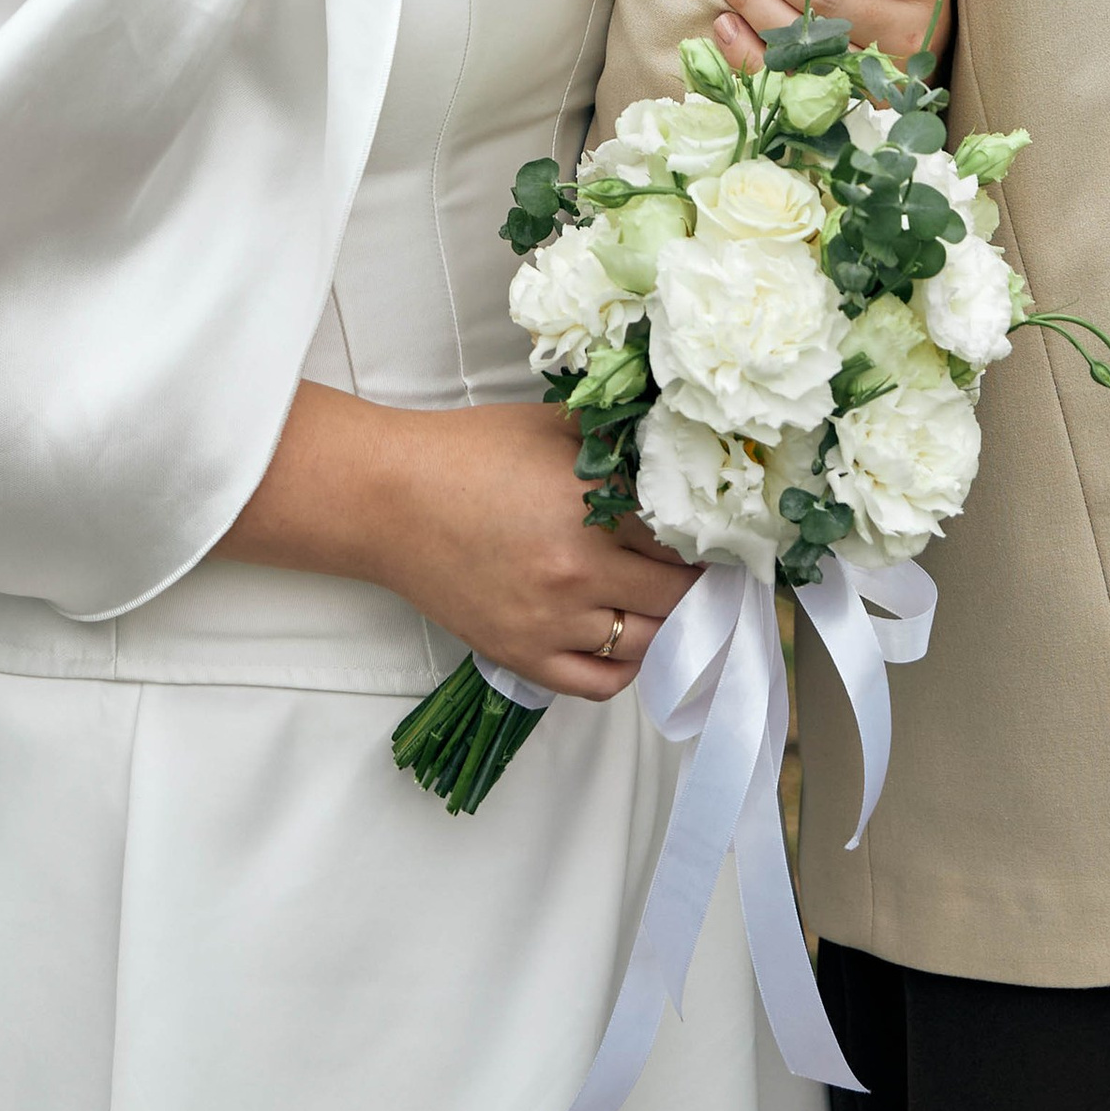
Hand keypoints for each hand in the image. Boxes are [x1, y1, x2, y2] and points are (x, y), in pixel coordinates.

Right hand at [221, 387, 695, 698]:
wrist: (388, 498)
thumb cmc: (468, 453)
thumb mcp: (557, 427)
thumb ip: (620, 446)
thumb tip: (682, 454)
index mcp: (593, 506)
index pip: (689, 537)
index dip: (711, 534)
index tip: (720, 531)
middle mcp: (580, 570)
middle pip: (681, 594)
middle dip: (701, 580)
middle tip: (707, 567)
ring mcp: (552, 620)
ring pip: (650, 640)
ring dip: (670, 621)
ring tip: (669, 598)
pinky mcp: (523, 654)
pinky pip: (601, 683)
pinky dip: (628, 666)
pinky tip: (629, 636)